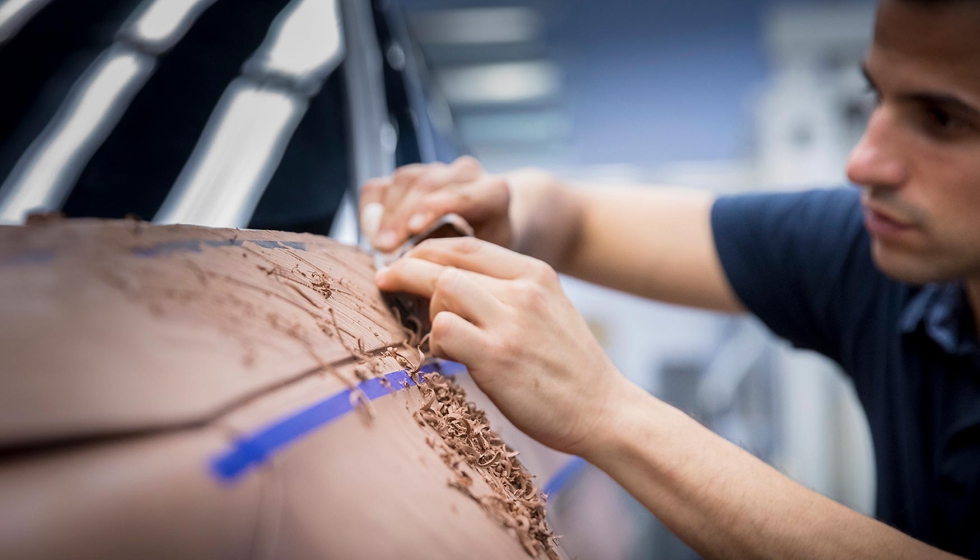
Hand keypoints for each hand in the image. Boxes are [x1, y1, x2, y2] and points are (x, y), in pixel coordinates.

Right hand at [360, 156, 512, 251]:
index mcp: (493, 193)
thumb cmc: (490, 251)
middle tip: (387, 246)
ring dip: (387, 213)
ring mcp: (435, 171)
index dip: (436, 208)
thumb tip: (431, 276)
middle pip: (429, 185)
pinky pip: (383, 185)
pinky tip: (371, 231)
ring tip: (378, 243)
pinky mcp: (409, 178)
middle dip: (403, 215)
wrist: (490, 228)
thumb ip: (467, 262)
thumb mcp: (489, 260)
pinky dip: (372, 207)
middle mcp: (466, 174)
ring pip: (405, 180)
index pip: (463, 194)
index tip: (414, 228)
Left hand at [375, 236, 630, 455]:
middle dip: (406, 270)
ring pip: (440, 290)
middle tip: (385, 282)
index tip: (404, 263)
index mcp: (534, 273)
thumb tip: (448, 284)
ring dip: (427, 312)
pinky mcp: (497, 356)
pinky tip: (449, 358)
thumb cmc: (569, 368)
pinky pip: (443, 330)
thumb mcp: (548, 310)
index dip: (425, 250)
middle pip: (444, 262)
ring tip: (439, 336)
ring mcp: (510, 321)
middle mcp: (522, 290)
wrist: (604, 410)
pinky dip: (435, 343)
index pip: (464, 245)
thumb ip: (507, 292)